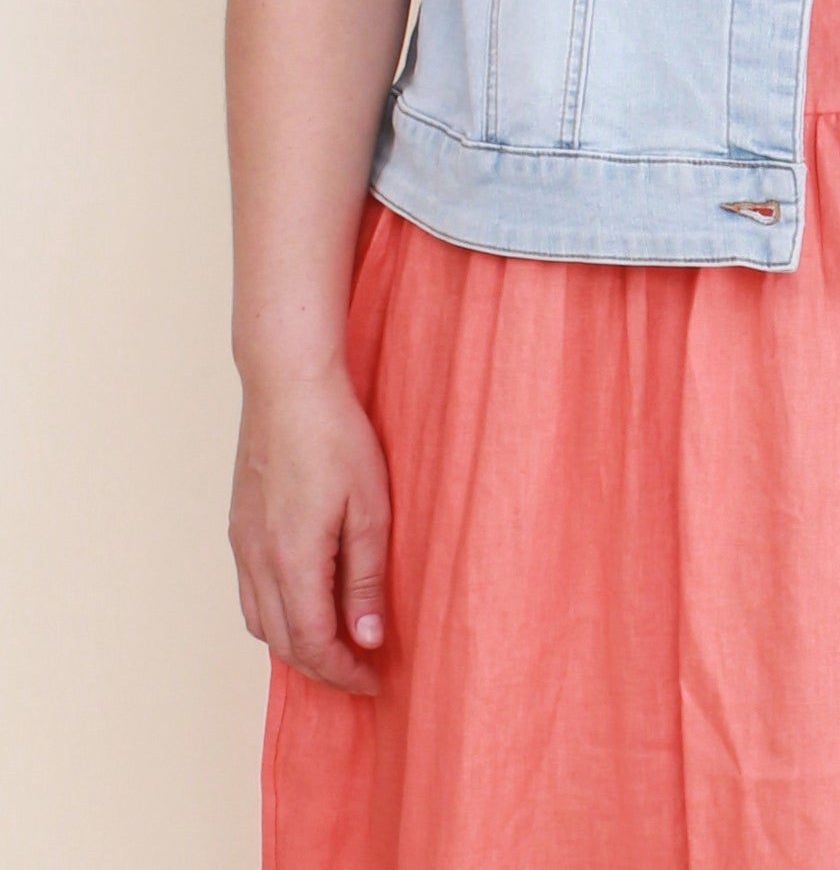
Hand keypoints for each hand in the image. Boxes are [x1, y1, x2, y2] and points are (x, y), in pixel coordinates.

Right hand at [228, 368, 391, 696]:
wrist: (287, 383)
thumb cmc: (335, 436)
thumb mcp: (371, 508)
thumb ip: (367, 578)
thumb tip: (367, 638)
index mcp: (293, 560)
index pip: (314, 644)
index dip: (345, 672)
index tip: (375, 680)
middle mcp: (258, 560)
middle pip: (283, 643)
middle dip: (323, 668)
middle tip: (361, 672)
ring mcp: (242, 543)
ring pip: (260, 622)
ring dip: (296, 645)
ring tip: (335, 644)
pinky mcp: (239, 526)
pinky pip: (250, 593)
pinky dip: (276, 615)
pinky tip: (304, 603)